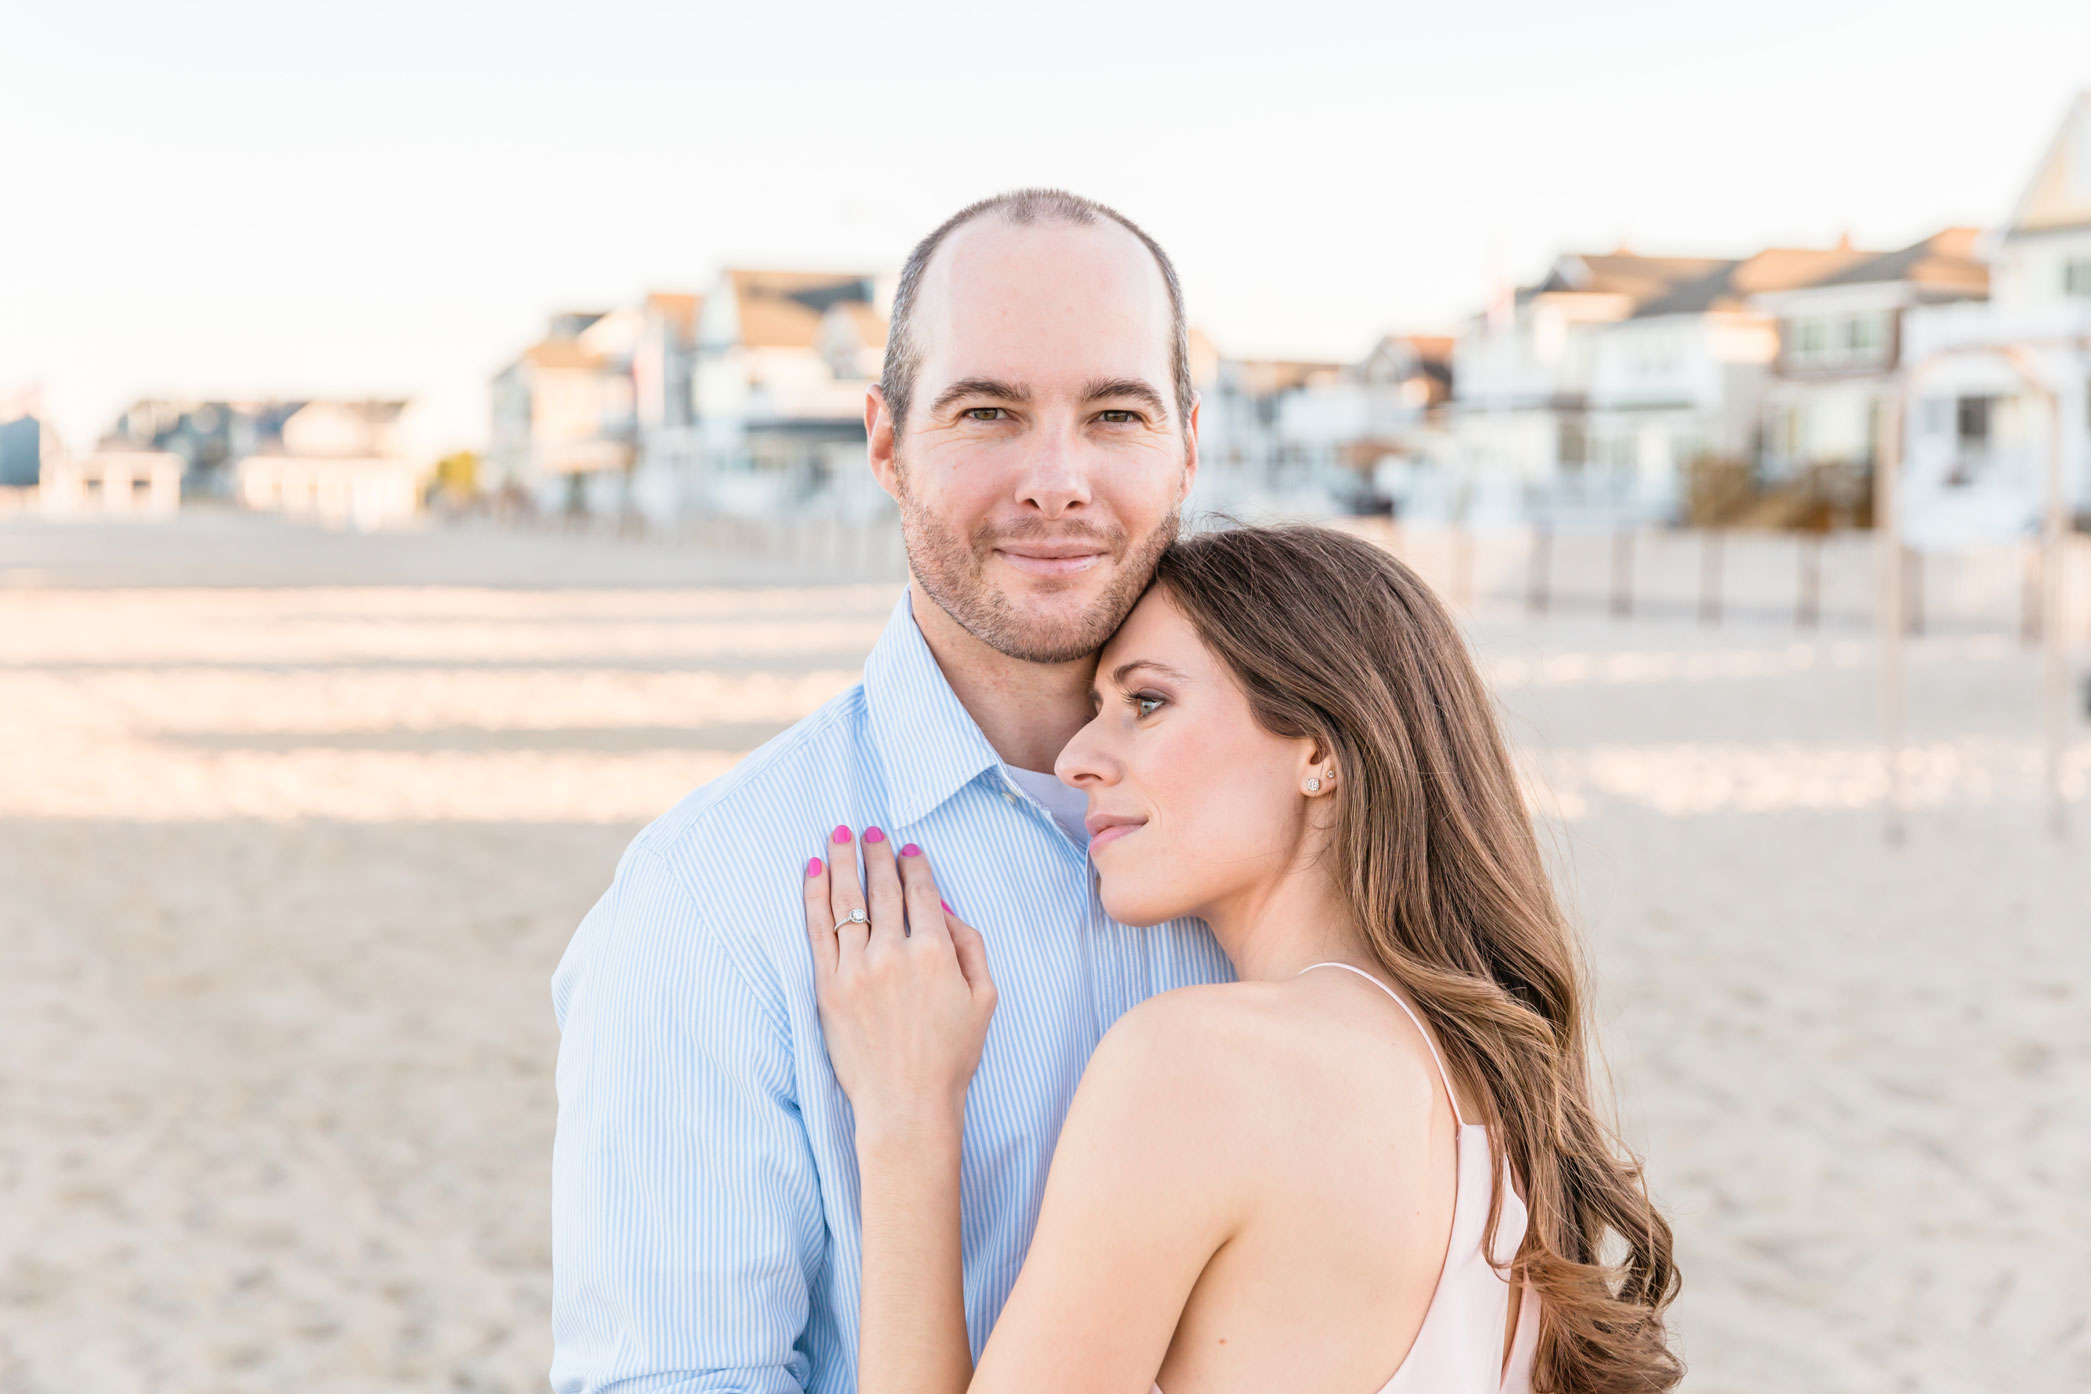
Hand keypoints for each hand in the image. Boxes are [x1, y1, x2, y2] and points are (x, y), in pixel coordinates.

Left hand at [805, 827, 995, 1142]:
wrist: (906, 1104)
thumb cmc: (951, 1056)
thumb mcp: (984, 997)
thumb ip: (970, 945)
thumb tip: (946, 908)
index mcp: (937, 952)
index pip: (922, 893)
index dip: (914, 865)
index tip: (907, 848)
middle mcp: (895, 953)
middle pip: (882, 888)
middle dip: (876, 853)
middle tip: (869, 830)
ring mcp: (857, 969)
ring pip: (847, 900)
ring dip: (843, 861)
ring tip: (838, 835)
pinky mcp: (828, 987)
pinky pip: (817, 929)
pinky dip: (814, 895)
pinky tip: (813, 870)